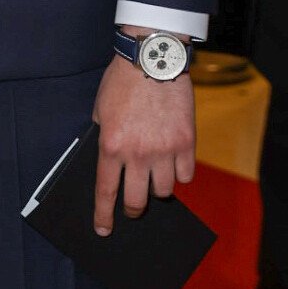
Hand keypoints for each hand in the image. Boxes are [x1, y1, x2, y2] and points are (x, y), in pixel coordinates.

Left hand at [91, 54, 194, 235]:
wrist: (151, 58)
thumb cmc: (121, 81)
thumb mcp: (100, 110)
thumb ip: (104, 137)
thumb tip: (108, 163)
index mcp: (111, 145)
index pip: (106, 191)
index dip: (103, 215)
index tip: (104, 230)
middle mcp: (137, 153)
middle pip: (137, 201)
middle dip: (133, 209)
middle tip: (133, 207)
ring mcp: (164, 150)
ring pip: (164, 191)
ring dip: (158, 187)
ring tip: (154, 175)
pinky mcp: (187, 142)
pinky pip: (186, 175)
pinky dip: (179, 173)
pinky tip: (173, 162)